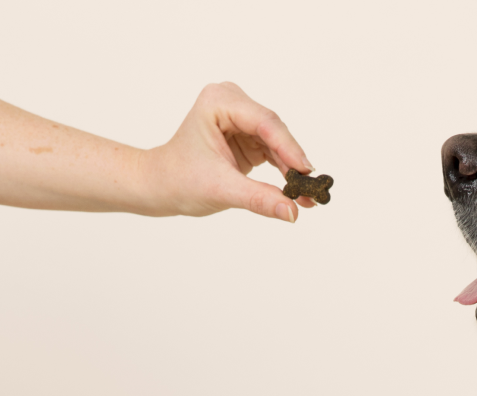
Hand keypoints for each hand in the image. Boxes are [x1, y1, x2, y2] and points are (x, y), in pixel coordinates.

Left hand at [140, 81, 318, 221]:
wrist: (163, 185)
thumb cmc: (180, 179)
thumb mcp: (221, 189)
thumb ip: (259, 199)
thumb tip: (292, 212)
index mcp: (219, 101)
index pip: (264, 122)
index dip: (288, 148)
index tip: (307, 172)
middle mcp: (233, 103)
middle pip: (275, 131)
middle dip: (294, 161)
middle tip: (313, 189)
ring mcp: (242, 120)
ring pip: (279, 143)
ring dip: (294, 170)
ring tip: (309, 196)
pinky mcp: (249, 137)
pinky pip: (276, 153)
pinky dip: (287, 172)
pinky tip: (299, 192)